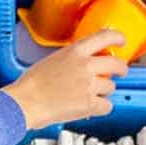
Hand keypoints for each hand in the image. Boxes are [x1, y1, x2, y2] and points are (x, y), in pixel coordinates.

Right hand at [2, 30, 127, 129]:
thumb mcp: (52, 60)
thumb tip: (84, 62)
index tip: (121, 41)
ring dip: (104, 91)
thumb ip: (72, 59)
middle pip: (117, 64)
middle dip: (121, 69)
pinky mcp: (90, 104)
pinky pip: (107, 105)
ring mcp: (89, 85)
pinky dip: (101, 108)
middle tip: (119, 72)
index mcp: (75, 51)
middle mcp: (85, 65)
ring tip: (89, 94)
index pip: (104, 37)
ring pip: (111, 87)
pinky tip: (90, 107)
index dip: (117, 38)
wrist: (24, 102)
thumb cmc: (31, 84)